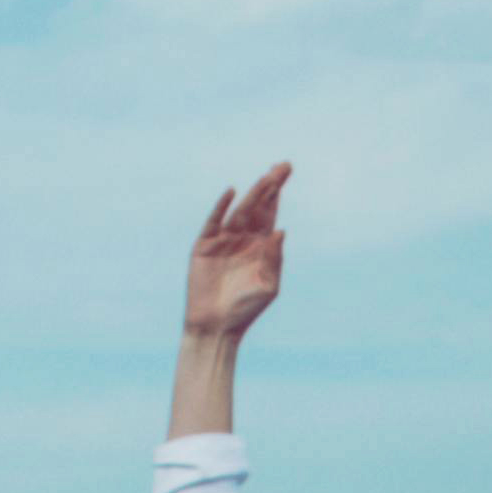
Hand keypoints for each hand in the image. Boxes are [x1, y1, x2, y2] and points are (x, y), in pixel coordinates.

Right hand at [185, 162, 289, 341]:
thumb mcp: (268, 285)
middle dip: (270, 187)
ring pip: (240, 211)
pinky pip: (214, 222)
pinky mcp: (204, 246)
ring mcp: (223, 241)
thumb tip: (281, 230)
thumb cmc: (245, 309)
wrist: (216, 326)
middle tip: (282, 166)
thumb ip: (274, 258)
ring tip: (267, 178)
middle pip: (257, 207)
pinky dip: (221, 207)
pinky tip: (231, 193)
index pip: (270, 214)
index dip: (278, 194)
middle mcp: (242, 239)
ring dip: (253, 194)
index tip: (287, 172)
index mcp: (260, 247)